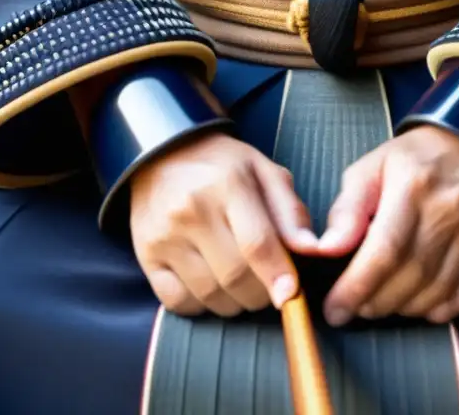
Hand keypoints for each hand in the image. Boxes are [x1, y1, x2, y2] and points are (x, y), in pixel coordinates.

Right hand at [129, 132, 318, 316]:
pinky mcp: (145, 256)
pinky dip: (201, 305)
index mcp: (227, 184)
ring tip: (241, 282)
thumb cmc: (222, 166)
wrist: (162, 154)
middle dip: (261, 293)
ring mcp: (164, 236)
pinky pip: (178, 303)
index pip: (257, 242)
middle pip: (235, 276)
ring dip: (234, 302)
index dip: (277, 275)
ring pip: (209, 295)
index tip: (291, 295)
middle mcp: (191, 211)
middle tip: (269, 285)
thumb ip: (291, 211)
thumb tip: (313, 249)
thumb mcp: (264, 172)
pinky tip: (210, 285)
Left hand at [318, 126, 458, 325]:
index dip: (356, 288)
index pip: (384, 252)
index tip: (334, 309)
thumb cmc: (412, 159)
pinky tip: (418, 302)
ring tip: (381, 301)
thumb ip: (347, 210)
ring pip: (436, 292)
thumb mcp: (369, 169)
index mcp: (413, 187)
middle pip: (409, 278)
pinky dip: (439, 310)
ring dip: (401, 308)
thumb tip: (327, 249)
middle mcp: (449, 212)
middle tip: (354, 305)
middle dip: (373, 302)